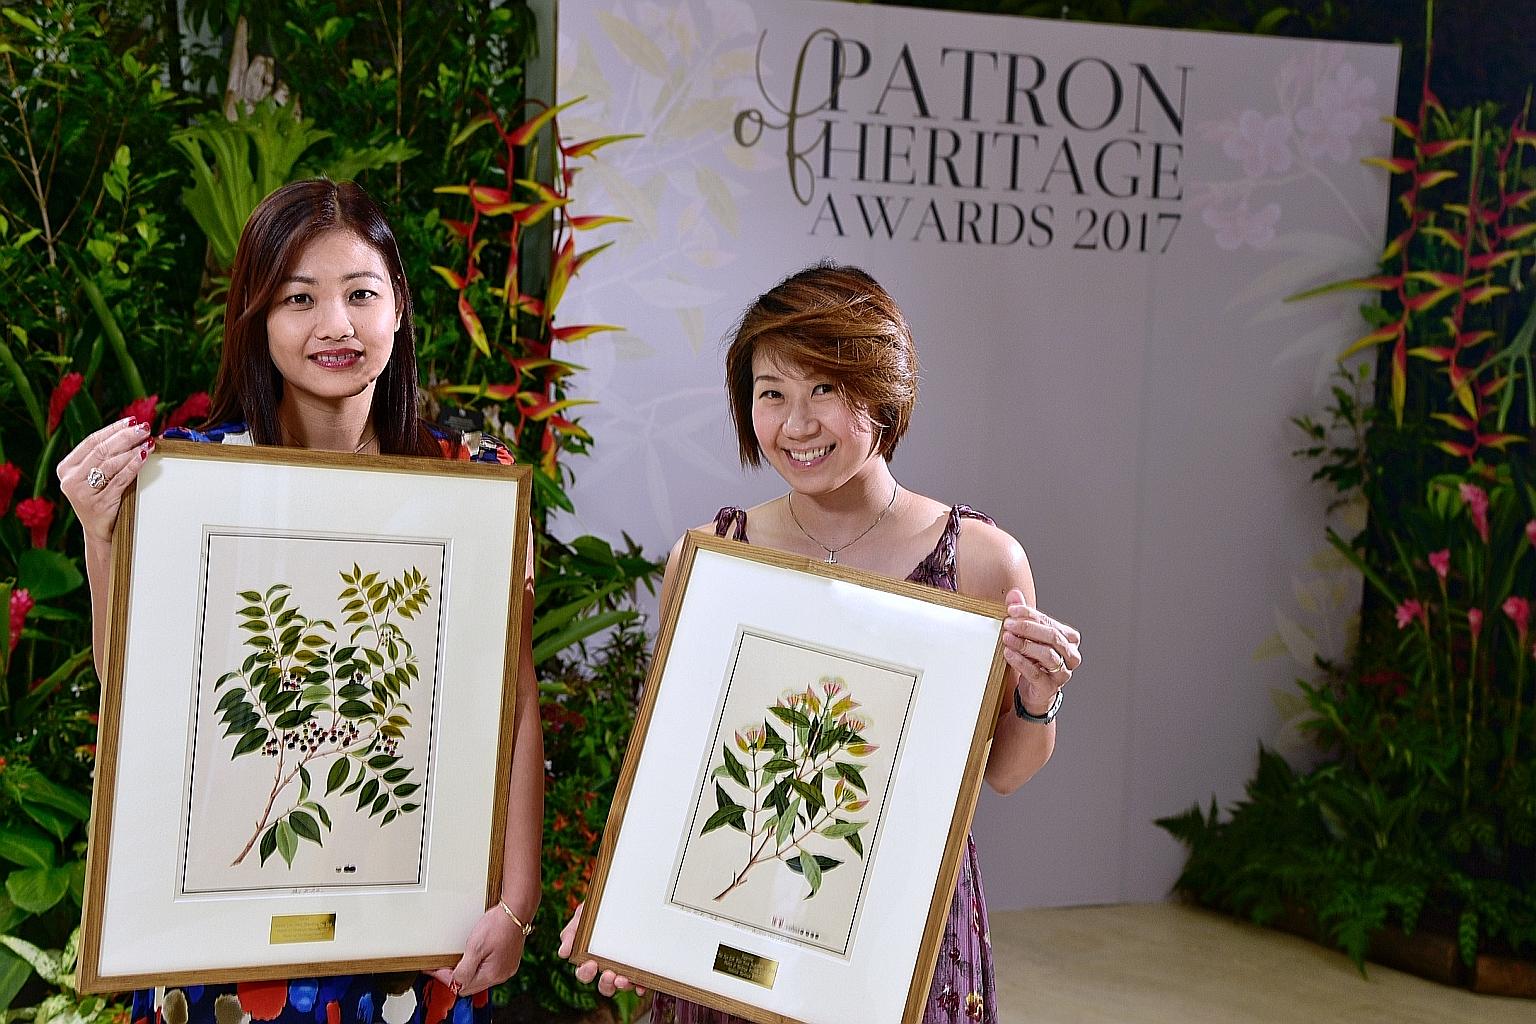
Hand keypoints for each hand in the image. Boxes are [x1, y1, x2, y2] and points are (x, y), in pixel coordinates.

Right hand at [56, 417, 153, 545]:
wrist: (101, 531)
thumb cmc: (102, 498)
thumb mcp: (95, 476)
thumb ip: (104, 456)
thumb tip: (132, 430)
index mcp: (66, 467)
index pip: (92, 441)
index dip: (113, 429)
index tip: (133, 421)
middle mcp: (70, 479)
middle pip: (101, 450)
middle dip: (126, 437)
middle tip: (144, 428)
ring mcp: (82, 493)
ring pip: (110, 464)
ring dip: (132, 450)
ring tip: (148, 442)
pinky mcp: (99, 504)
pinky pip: (120, 480)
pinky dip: (134, 466)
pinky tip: (144, 457)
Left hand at [428, 905, 527, 995]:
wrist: (516, 911)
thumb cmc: (497, 925)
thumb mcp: (475, 947)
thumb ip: (463, 969)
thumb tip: (454, 984)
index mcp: (492, 975)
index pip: (462, 987)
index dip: (446, 979)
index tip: (436, 970)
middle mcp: (501, 976)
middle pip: (471, 986)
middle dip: (456, 977)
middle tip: (444, 965)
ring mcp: (507, 969)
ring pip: (480, 979)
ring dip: (468, 973)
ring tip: (458, 960)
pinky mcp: (509, 962)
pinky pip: (490, 971)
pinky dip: (479, 967)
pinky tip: (475, 957)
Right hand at [557, 902, 645, 996]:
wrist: (624, 897)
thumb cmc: (598, 909)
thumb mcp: (583, 916)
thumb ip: (571, 932)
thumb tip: (563, 952)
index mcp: (590, 958)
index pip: (584, 973)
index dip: (586, 973)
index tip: (591, 963)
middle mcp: (607, 966)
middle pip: (604, 985)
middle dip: (605, 983)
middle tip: (609, 974)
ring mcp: (624, 967)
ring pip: (622, 985)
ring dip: (622, 986)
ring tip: (624, 979)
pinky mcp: (640, 965)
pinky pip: (641, 980)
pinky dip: (640, 985)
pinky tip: (641, 984)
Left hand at [1000, 587, 1080, 710]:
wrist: (1034, 691)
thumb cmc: (1035, 660)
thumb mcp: (1029, 636)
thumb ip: (1023, 615)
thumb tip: (1014, 593)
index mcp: (1069, 639)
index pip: (1050, 622)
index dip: (1030, 614)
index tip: (1011, 610)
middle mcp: (1071, 655)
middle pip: (1052, 637)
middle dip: (1028, 628)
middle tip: (1008, 623)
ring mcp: (1063, 673)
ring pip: (1047, 655)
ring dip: (1025, 644)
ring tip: (1007, 638)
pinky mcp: (1050, 687)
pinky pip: (1036, 673)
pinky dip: (1021, 662)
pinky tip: (1008, 653)